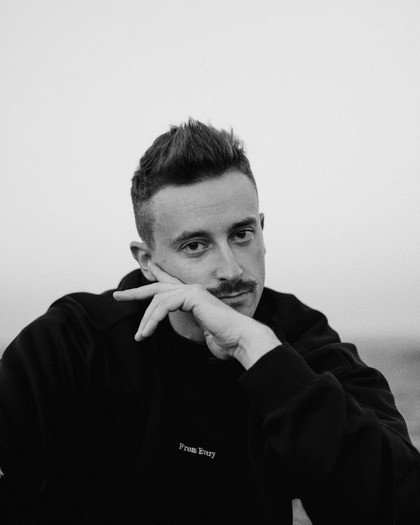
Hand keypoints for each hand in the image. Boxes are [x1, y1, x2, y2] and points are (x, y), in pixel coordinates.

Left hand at [113, 262, 279, 367]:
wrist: (240, 339)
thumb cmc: (224, 339)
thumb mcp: (200, 331)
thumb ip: (188, 323)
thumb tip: (176, 327)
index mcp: (194, 297)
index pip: (170, 285)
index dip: (156, 277)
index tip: (145, 269)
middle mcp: (192, 290)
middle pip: (157, 288)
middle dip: (136, 291)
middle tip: (117, 296)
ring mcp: (192, 291)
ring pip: (158, 300)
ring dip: (146, 320)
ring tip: (140, 337)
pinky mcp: (192, 296)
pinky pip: (164, 306)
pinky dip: (153, 319)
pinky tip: (148, 331)